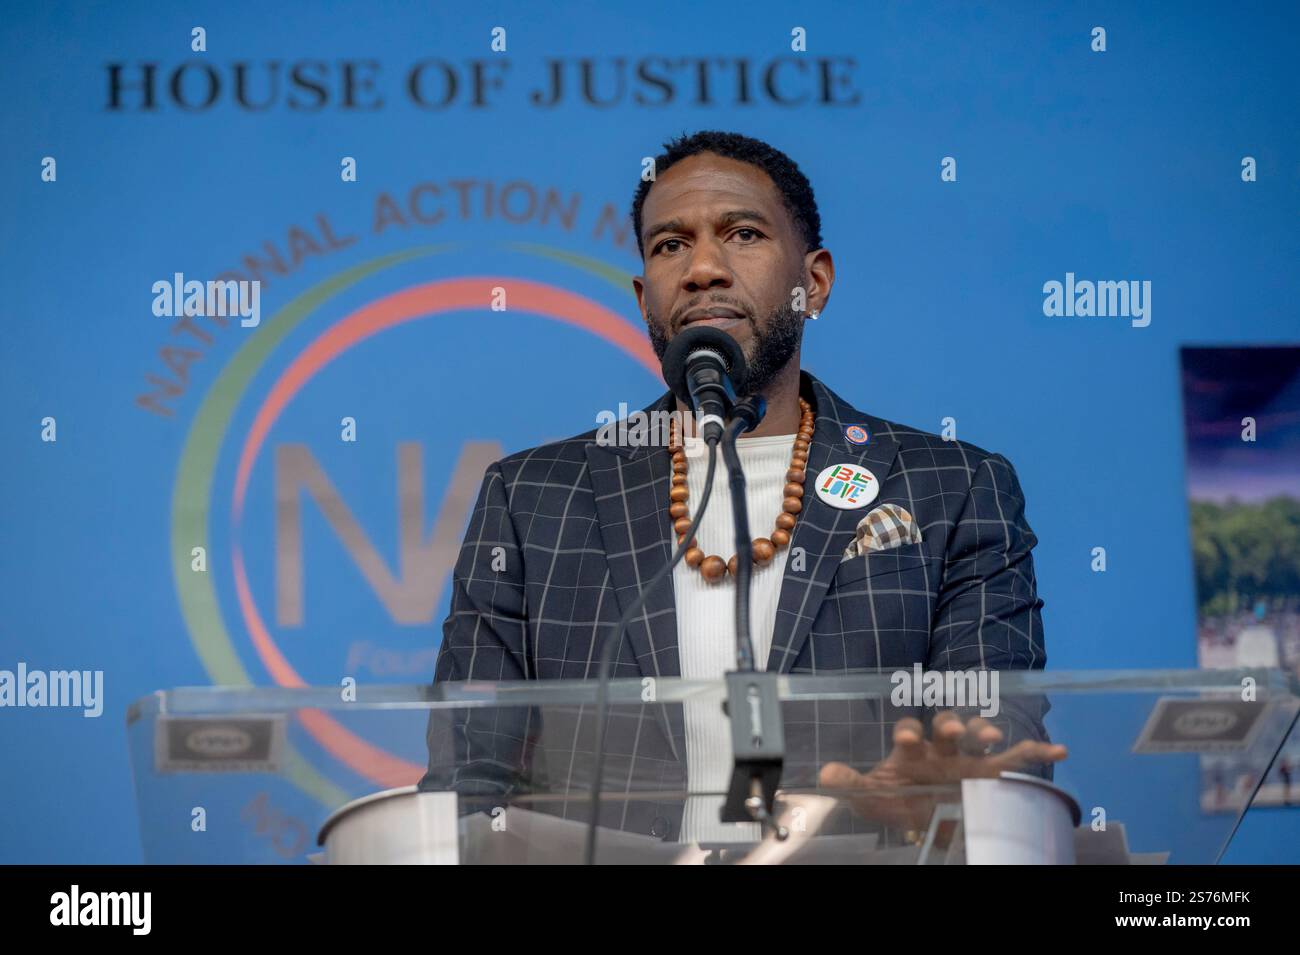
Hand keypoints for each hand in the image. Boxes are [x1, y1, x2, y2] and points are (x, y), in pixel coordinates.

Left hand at [817, 711, 1067, 830]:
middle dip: (950, 725)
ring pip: (978, 737)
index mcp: (912, 751)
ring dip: (984, 731)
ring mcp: (969, 758)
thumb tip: (826, 775)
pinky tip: (1058, 748)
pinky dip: (1037, 751)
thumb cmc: (900, 798)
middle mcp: (942, 748)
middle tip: (951, 730)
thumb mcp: (874, 796)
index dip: (909, 732)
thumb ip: (851, 785)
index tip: (908, 737)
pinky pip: (1017, 760)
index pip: (910, 734)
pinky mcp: (992, 773)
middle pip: (946, 727)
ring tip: (992, 735)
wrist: (927, 816)